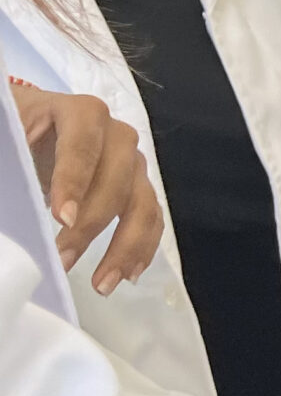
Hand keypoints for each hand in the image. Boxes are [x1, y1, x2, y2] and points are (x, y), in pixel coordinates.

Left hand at [12, 83, 161, 291]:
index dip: (74, 180)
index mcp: (82, 112)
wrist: (40, 129)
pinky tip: (128, 275)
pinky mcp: (139, 188)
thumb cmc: (21, 132)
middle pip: (118, 179)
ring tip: (103, 283)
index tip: (59, 219)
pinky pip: (151, 219)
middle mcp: (117, 135)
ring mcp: (133, 163)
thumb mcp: (11, 134)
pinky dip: (142, 248)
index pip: (83, 144)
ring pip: (142, 204)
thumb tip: (15, 201)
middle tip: (63, 259)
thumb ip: (13, 156)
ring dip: (126, 246)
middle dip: (92, 223)